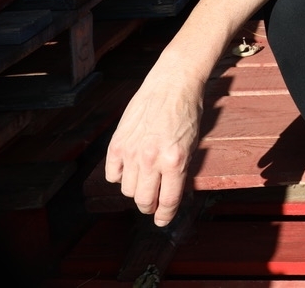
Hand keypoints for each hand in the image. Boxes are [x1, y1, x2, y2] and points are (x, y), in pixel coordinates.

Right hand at [104, 64, 204, 226]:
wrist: (172, 83)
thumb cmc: (188, 111)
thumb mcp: (193, 143)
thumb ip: (180, 169)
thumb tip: (171, 193)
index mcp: (176, 161)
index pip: (168, 201)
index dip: (165, 215)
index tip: (162, 220)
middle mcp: (152, 159)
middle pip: (144, 200)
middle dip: (149, 206)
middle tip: (152, 204)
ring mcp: (132, 151)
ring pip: (127, 189)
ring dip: (135, 190)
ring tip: (142, 181)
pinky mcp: (117, 143)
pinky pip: (112, 174)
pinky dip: (119, 176)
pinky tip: (128, 169)